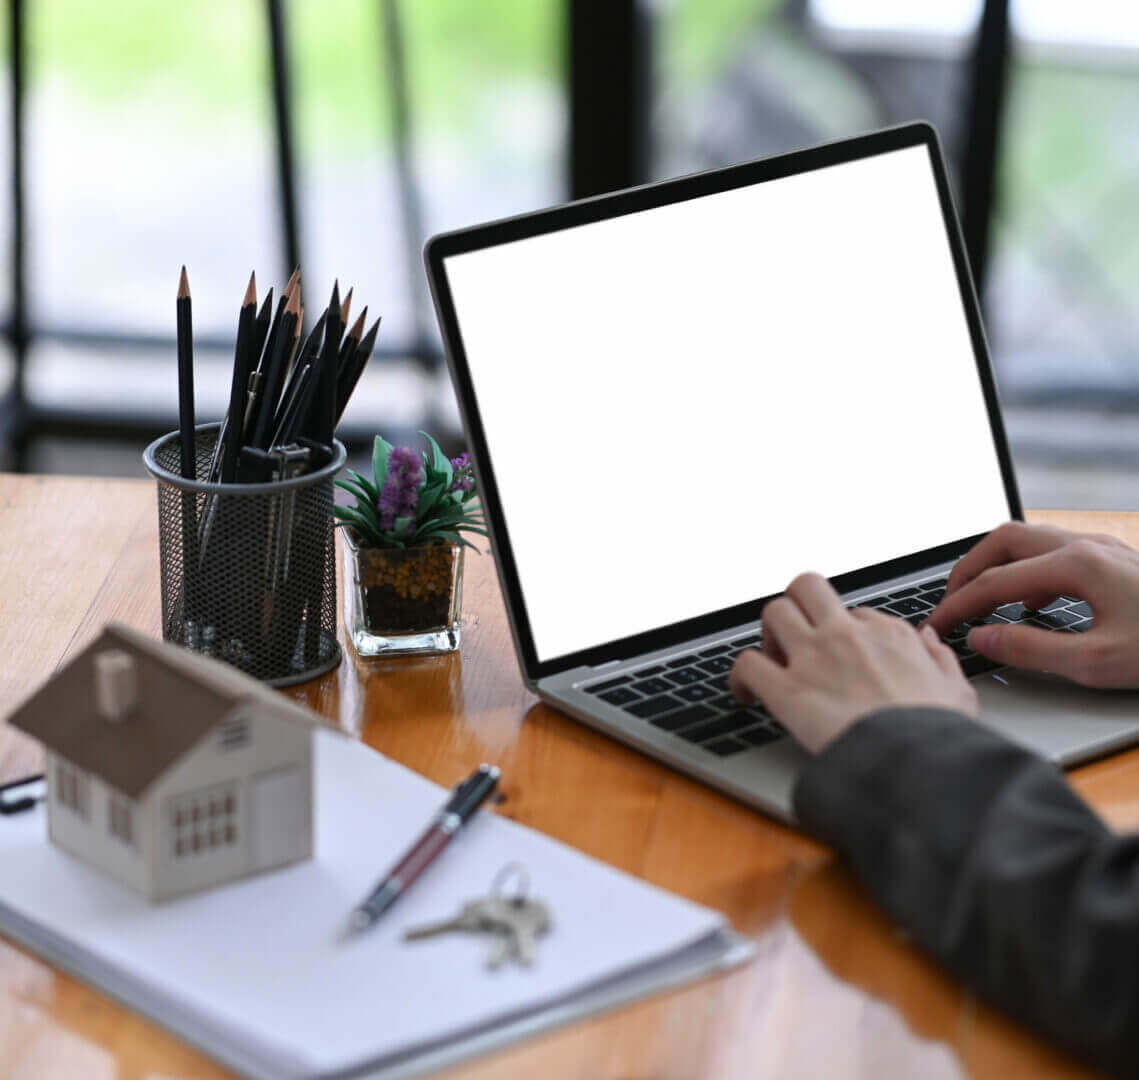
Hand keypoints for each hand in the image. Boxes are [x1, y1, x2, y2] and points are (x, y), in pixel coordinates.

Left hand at [730, 573, 977, 752]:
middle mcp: (846, 636)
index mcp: (888, 634)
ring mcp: (813, 658)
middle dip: (796, 604)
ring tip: (773, 658)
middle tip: (796, 634)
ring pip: (774, 612)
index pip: (854, 612)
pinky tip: (745, 693)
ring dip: (768, 632)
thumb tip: (928, 637)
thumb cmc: (937, 734)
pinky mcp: (787, 690)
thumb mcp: (957, 690)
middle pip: (806, 587)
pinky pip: (747, 663)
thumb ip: (940, 657)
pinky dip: (739, 676)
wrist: (916, 763)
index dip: (842, 631)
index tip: (838, 652)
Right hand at [924, 521, 1138, 688]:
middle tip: (950, 602)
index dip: (957, 605)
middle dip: (968, 570)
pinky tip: (1031, 601)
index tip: (936, 626)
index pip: (995, 581)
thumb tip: (982, 639)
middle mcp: (1087, 547)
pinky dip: (1028, 572)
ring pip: (1031, 542)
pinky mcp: (1117, 561)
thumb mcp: (1097, 662)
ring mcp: (1104, 549)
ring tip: (981, 599)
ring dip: (997, 566)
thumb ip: (1032, 650)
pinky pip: (1057, 553)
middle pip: (1005, 541)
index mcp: (1078, 565)